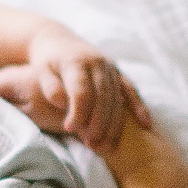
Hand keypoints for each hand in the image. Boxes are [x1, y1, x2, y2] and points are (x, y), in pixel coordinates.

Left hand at [0, 29, 148, 155]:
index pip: (81, 91)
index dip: (78, 112)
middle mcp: (97, 63)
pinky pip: (131, 91)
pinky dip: (139, 107)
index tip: (69, 129)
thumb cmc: (47, 61)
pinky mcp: (117, 72)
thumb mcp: (42, 70)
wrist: (58, 40)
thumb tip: (61, 103)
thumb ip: (50, 87)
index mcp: (77, 62)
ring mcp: (110, 67)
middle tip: (92, 145)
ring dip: (114, 124)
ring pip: (117, 98)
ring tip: (107, 147)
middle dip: (98, 124)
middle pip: (103, 97)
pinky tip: (145, 125)